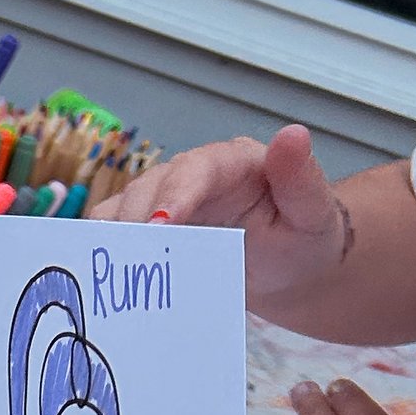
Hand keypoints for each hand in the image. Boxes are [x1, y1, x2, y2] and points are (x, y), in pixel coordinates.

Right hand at [88, 123, 348, 320]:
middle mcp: (190, 175)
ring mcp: (164, 201)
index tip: (161, 228)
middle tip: (125, 265)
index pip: (194, 170)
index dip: (174, 197)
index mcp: (230, 162)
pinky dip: (104, 255)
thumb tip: (292, 134)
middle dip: (133, 226)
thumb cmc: (303, 238)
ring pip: (122, 211)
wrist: (290, 265)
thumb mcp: (313, 212)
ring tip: (108, 277)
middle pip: (147, 190)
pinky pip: (114, 236)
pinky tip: (102, 280)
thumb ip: (301, 178)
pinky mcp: (148, 228)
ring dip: (112, 242)